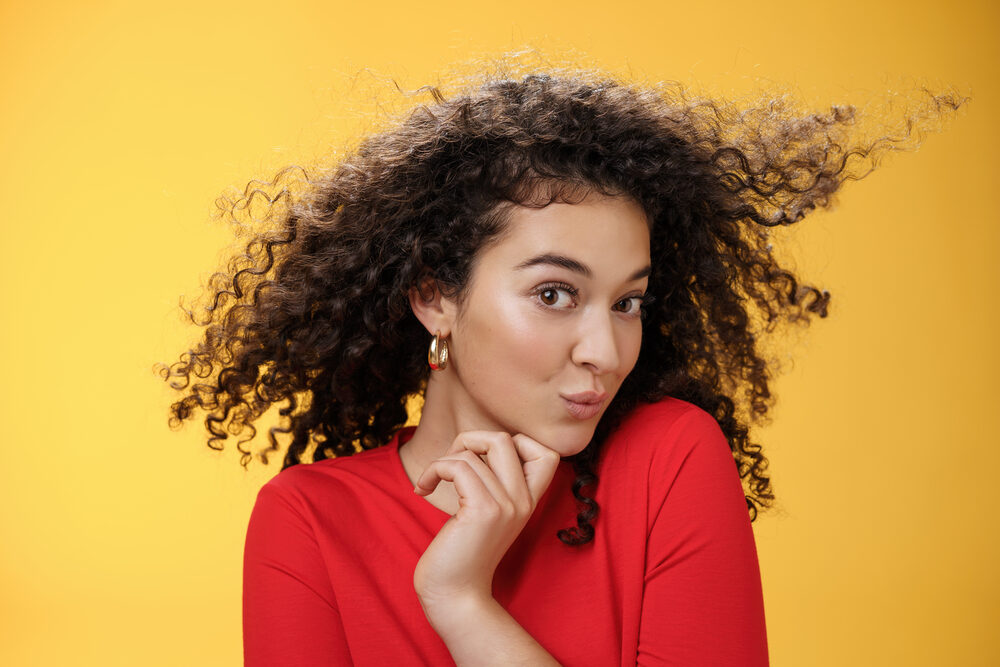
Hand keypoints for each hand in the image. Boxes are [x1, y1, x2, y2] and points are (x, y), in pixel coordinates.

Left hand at [412, 431, 560, 608]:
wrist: (454, 597)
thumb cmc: (461, 554)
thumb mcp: (485, 513)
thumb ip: (491, 483)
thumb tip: (471, 445)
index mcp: (528, 501)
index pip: (546, 452)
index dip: (513, 443)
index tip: (482, 462)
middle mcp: (523, 502)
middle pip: (507, 438)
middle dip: (470, 440)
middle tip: (450, 466)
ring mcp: (506, 506)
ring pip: (473, 452)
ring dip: (442, 461)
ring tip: (430, 482)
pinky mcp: (483, 511)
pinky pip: (458, 466)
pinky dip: (434, 470)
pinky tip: (422, 489)